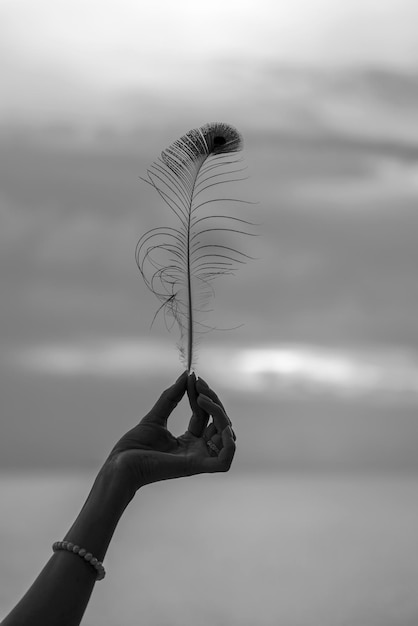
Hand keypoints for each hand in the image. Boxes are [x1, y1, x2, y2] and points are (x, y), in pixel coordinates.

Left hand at [107, 371, 235, 491]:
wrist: (121, 464)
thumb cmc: (134, 446)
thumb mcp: (156, 416)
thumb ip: (171, 397)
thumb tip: (186, 374)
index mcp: (188, 442)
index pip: (205, 416)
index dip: (202, 395)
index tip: (193, 378)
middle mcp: (197, 451)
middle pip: (220, 424)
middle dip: (213, 400)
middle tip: (198, 383)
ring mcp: (198, 459)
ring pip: (226, 438)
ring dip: (221, 415)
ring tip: (202, 399)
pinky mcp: (196, 467)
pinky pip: (225, 461)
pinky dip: (229, 443)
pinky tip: (217, 422)